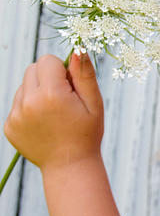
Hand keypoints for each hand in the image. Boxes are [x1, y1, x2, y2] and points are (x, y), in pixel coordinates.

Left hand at [4, 53, 103, 170]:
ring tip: (52, 112)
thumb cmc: (86, 133)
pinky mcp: (9, 126)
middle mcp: (29, 103)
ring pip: (24, 86)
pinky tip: (42, 123)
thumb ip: (84, 74)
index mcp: (51, 94)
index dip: (61, 70)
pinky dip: (28, 108)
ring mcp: (16, 115)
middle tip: (62, 98)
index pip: (47, 60)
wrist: (69, 166)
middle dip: (47, 77)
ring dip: (36, 92)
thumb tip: (77, 50)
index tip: (70, 87)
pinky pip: (17, 104)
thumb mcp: (94, 102)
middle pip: (32, 69)